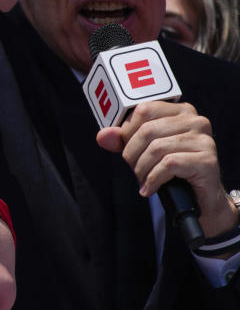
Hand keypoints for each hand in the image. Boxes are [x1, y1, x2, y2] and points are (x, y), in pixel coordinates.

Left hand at [97, 101, 239, 237]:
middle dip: (132, 153)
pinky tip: (149, 188)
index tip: (126, 149)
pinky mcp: (207, 161)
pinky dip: (153, 179)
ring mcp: (204, 140)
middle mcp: (196, 121)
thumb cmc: (171, 170)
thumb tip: (103, 136)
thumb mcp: (143, 151)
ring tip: (142, 179)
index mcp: (180, 111)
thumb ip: (123, 140)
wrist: (200, 200)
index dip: (127, 131)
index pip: (144, 110)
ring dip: (141, 169)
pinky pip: (169, 164)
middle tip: (133, 169)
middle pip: (148, 130)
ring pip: (157, 148)